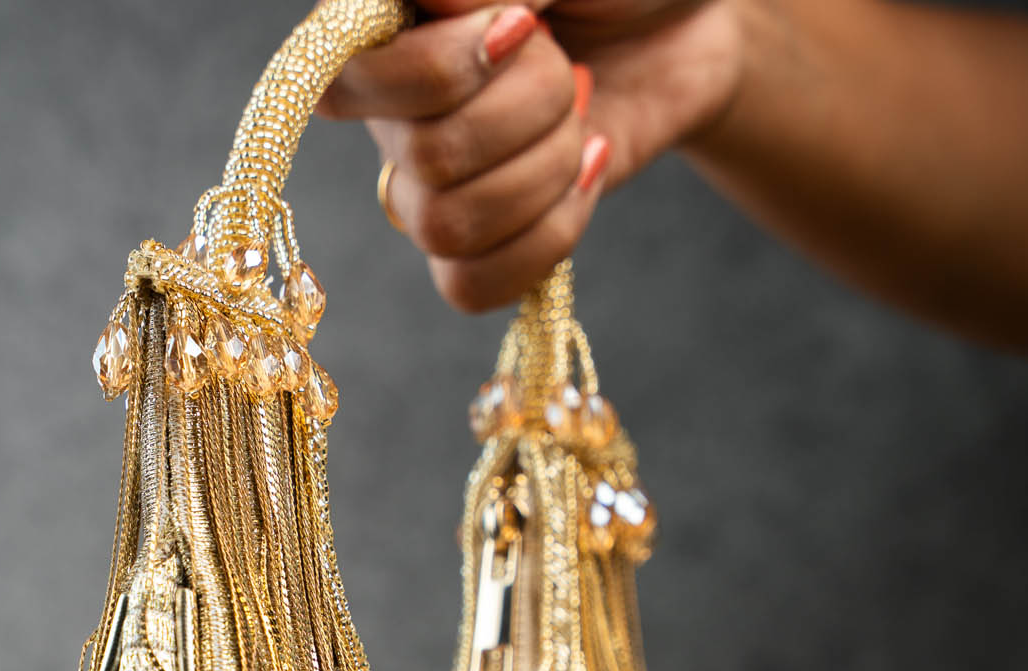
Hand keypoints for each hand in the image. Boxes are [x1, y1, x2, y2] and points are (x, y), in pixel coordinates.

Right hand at [321, 1, 744, 311]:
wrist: (685, 28)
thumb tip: (429, 3)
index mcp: (385, 26)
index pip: (343, 81)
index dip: (439, 72)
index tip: (521, 27)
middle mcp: (390, 108)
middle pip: (427, 159)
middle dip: (529, 113)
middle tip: (567, 68)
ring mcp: (428, 181)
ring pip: (447, 227)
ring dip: (545, 172)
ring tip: (579, 118)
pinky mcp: (477, 240)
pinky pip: (470, 285)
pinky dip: (545, 238)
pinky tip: (584, 176)